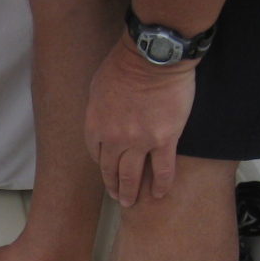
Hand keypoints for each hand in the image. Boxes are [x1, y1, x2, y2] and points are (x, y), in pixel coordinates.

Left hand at [84, 41, 196, 205]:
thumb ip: (98, 108)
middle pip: (111, 169)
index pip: (95, 152)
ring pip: (132, 175)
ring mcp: (139, 142)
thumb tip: (103, 117)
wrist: (153, 57)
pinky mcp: (164, 140)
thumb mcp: (97, 86)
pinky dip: (161, 185)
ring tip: (130, 203)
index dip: (102, 162)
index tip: (107, 166)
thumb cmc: (124, 64)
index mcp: (95, 125)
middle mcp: (114, 139)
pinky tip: (159, 195)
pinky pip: (163, 170)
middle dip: (112, 185)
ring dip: (130, 192)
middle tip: (116, 196)